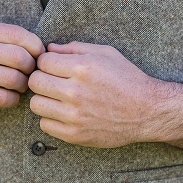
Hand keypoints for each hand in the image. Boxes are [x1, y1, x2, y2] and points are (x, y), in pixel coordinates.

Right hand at [0, 18, 44, 110]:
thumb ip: (6, 37)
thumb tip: (45, 51)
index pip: (18, 35)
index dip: (36, 48)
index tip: (37, 57)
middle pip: (18, 58)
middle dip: (31, 68)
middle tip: (30, 73)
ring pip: (12, 79)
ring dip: (23, 86)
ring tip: (20, 85)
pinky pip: (1, 98)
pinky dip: (13, 100)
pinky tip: (10, 97)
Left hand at [28, 42, 157, 147]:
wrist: (148, 112)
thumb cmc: (127, 79)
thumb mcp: (106, 54)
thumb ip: (75, 48)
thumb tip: (49, 48)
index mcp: (82, 68)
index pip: (42, 61)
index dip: (46, 62)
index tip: (55, 67)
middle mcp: (76, 92)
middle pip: (34, 82)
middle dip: (41, 79)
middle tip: (53, 83)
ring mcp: (74, 115)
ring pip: (36, 104)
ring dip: (44, 100)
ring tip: (58, 99)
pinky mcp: (74, 134)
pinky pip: (44, 125)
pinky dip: (51, 119)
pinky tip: (64, 114)